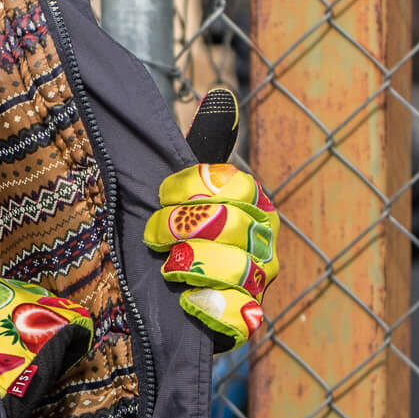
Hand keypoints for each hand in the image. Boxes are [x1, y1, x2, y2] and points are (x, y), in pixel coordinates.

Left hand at [143, 161, 278, 346]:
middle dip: (182, 226)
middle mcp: (264, 242)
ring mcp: (259, 283)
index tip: (162, 195)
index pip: (238, 185)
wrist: (164, 295)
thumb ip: (204, 146)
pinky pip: (241, 316)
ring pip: (238, 269)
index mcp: (254, 205)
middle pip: (233, 224)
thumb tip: (221, 95)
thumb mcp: (186, 189)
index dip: (194, 187)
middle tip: (154, 235)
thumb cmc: (178, 232)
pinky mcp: (245, 321)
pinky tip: (187, 301)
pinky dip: (211, 308)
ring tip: (168, 266)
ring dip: (193, 264)